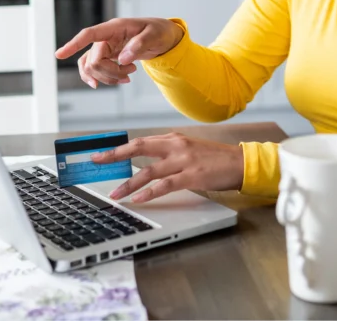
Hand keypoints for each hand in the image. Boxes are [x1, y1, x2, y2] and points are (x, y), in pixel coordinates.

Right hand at [54, 18, 183, 88]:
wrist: (162, 37)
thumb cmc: (159, 32)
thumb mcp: (155, 36)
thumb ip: (139, 45)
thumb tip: (122, 59)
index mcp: (115, 27)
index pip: (89, 34)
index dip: (73, 44)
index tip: (59, 55)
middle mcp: (106, 37)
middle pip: (93, 60)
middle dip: (110, 73)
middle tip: (131, 72)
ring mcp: (104, 48)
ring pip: (91, 68)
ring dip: (108, 78)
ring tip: (128, 76)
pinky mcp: (107, 57)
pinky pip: (94, 70)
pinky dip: (102, 79)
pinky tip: (117, 82)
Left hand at [92, 133, 243, 203]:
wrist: (239, 162)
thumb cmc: (214, 159)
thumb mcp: (188, 148)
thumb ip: (168, 152)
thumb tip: (145, 161)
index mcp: (173, 138)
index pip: (140, 142)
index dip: (119, 148)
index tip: (101, 154)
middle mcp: (175, 146)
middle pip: (138, 148)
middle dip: (115, 155)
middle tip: (97, 162)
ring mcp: (183, 160)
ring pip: (149, 171)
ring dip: (129, 183)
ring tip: (116, 194)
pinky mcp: (192, 176)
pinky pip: (166, 185)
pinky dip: (150, 192)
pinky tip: (140, 198)